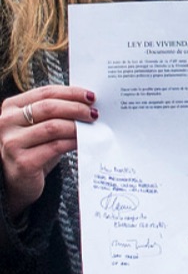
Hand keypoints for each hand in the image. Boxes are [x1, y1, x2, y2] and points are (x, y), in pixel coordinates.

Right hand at [0, 86, 97, 218]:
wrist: (18, 181)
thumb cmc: (34, 148)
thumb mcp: (40, 125)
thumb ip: (57, 112)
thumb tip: (88, 102)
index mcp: (11, 107)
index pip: (45, 92)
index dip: (71, 93)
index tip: (91, 96)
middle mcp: (6, 123)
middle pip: (49, 107)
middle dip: (77, 108)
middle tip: (94, 113)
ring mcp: (12, 143)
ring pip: (53, 127)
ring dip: (77, 126)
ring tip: (91, 127)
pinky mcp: (23, 162)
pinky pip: (56, 146)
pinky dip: (73, 141)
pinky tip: (83, 141)